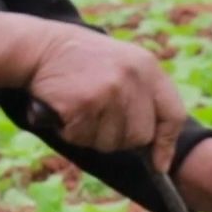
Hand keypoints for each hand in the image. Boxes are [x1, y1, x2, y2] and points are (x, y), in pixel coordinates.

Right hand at [25, 24, 186, 170]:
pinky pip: (83, 137)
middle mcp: (133, 78)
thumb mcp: (122, 63)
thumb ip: (142, 95)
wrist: (39, 47)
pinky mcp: (84, 103)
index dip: (166, 144)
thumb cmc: (80, 61)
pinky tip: (64, 109)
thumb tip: (157, 148)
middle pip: (140, 136)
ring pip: (110, 142)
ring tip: (79, 106)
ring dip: (91, 134)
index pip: (172, 114)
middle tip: (97, 116)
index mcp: (147, 66)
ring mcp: (109, 90)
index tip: (159, 164)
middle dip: (119, 137)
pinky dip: (70, 131)